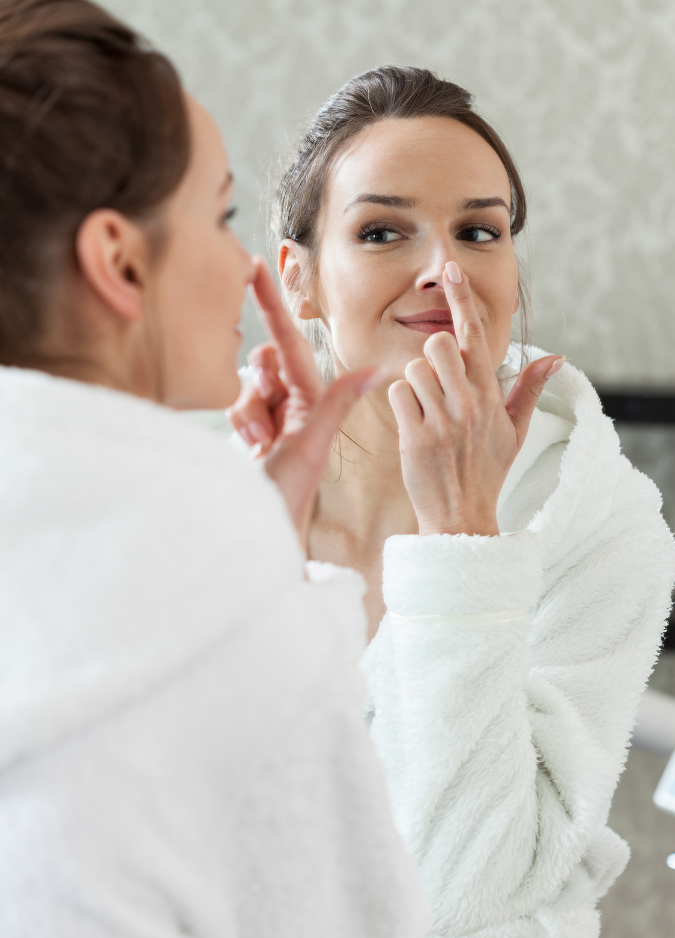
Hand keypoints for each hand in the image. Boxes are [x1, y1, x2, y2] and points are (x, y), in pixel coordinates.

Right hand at [228, 257, 380, 546]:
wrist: (253, 534)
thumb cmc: (286, 496)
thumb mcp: (311, 445)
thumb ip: (335, 402)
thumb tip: (378, 368)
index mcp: (311, 402)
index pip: (288, 343)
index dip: (270, 304)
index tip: (254, 265)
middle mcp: (291, 407)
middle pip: (262, 364)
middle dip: (259, 384)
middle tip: (267, 424)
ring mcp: (267, 421)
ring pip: (245, 387)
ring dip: (248, 414)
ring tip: (261, 447)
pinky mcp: (247, 436)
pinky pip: (233, 409)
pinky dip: (238, 427)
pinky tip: (250, 451)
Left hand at [387, 260, 563, 536]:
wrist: (462, 515)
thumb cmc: (487, 470)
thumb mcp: (515, 431)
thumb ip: (529, 390)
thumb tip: (555, 357)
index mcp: (491, 396)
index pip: (476, 336)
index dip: (462, 299)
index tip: (451, 270)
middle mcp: (469, 403)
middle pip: (437, 343)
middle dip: (431, 359)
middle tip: (438, 387)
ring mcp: (442, 420)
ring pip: (413, 369)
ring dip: (414, 388)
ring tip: (427, 415)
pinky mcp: (415, 436)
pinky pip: (396, 394)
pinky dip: (400, 406)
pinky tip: (413, 427)